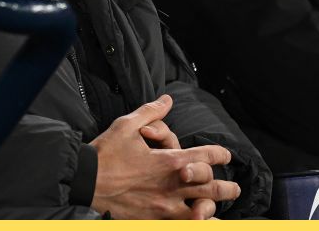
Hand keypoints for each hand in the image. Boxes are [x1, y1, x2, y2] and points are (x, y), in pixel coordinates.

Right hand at [90, 94, 240, 218]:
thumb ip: (151, 113)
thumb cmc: (105, 154)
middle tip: (234, 188)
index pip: (204, 156)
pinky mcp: (153, 221)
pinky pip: (180, 227)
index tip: (225, 155)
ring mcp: (164, 207)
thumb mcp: (126, 126)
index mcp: (168, 161)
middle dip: (226, 187)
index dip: (219, 154)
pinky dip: (193, 225)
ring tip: (219, 212)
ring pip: (200, 212)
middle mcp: (172, 185)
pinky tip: (199, 224)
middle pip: (211, 187)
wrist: (84, 182)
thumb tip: (167, 100)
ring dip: (214, 210)